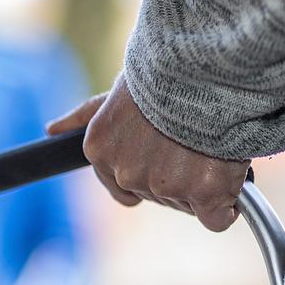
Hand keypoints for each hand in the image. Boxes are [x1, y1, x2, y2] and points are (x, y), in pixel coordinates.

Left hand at [46, 79, 249, 231]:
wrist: (203, 66)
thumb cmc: (162, 73)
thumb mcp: (117, 92)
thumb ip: (88, 116)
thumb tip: (53, 130)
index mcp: (100, 150)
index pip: (123, 186)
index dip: (151, 170)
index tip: (167, 151)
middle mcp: (127, 174)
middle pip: (159, 193)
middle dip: (178, 174)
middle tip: (195, 139)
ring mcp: (164, 186)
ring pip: (189, 202)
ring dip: (204, 181)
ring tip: (212, 141)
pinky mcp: (204, 195)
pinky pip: (216, 218)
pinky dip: (227, 204)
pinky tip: (232, 178)